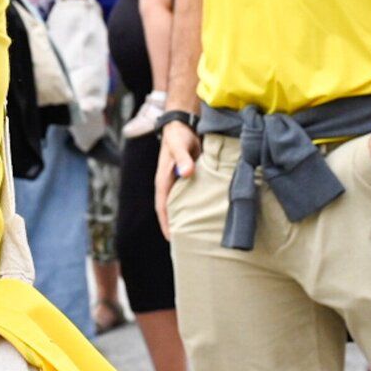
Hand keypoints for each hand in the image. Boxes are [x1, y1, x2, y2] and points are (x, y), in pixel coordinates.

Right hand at [154, 119, 200, 238]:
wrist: (183, 124)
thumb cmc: (178, 135)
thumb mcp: (179, 145)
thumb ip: (183, 158)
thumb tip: (186, 173)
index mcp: (163, 180)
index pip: (162, 207)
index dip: (166, 223)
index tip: (172, 239)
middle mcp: (170, 184)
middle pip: (171, 210)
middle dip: (176, 227)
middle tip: (188, 245)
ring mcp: (179, 183)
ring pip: (182, 205)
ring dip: (187, 218)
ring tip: (198, 235)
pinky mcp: (190, 179)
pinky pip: (191, 197)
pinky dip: (196, 207)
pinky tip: (207, 215)